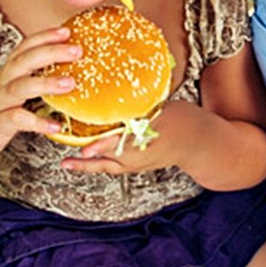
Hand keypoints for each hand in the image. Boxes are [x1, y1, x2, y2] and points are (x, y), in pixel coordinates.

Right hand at [0, 27, 79, 173]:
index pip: (23, 49)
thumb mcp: (7, 97)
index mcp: (6, 76)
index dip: (43, 37)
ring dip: (45, 83)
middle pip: (23, 61)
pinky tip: (55, 126)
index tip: (66, 31)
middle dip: (50, 52)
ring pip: (18, 87)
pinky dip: (36, 122)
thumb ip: (29, 84)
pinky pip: (15, 120)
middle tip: (76, 50)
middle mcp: (0, 86)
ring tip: (70, 83)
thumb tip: (64, 78)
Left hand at [61, 101, 201, 174]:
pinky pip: (114, 167)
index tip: (84, 150)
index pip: (119, 145)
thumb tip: (118, 99)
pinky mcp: (138, 166)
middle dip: (87, 161)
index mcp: (146, 142)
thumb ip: (141, 109)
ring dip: (88, 166)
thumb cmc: (183, 123)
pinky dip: (99, 164)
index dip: (100, 147)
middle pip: (108, 160)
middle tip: (66, 162)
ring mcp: (138, 164)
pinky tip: (87, 159)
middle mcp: (139, 157)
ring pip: (109, 167)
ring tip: (67, 164)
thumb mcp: (163, 111)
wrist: (199, 143)